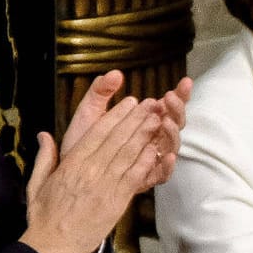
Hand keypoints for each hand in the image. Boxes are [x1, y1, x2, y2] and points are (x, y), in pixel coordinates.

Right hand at [20, 89, 165, 252]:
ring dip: (144, 135)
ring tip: (158, 119)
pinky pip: (133, 177)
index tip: (129, 103)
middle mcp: (90, 171)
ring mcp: (105, 186)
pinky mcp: (116, 202)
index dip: (116, 116)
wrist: (52, 244)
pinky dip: (145, 162)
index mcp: (72, 164)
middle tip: (151, 104)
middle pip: (117, 139)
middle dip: (136, 119)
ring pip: (128, 154)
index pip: (98, 132)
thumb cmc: (44, 216)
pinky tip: (155, 149)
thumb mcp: (37, 183)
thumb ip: (44, 157)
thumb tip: (44, 135)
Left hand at [58, 73, 192, 186]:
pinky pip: (162, 174)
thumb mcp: (89, 110)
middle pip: (176, 124)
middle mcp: (151, 139)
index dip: (180, 95)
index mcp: (143, 122)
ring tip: (164, 122)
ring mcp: (149, 159)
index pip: (168, 107)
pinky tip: (168, 156)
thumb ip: (101, 90)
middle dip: (177, 110)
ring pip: (172, 147)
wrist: (68, 169)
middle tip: (169, 99)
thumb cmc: (81, 141)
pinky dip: (168, 166)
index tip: (184, 83)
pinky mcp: (142, 178)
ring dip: (172, 134)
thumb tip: (116, 74)